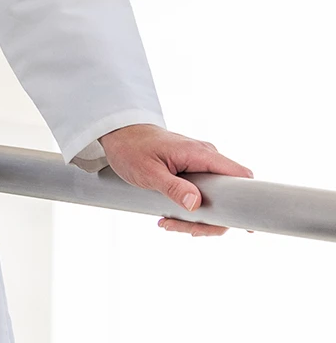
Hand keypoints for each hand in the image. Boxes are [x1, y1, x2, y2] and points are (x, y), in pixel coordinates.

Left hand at [99, 123, 251, 236]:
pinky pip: (202, 194)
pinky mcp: (192, 170)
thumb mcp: (147, 171)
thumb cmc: (130, 148)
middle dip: (210, 220)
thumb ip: (172, 187)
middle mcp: (206, 157)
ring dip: (196, 218)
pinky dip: (190, 209)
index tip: (243, 226)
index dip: (248, 201)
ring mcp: (200, 164)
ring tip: (167, 224)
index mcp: (200, 153)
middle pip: (228, 196)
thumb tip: (196, 205)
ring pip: (213, 199)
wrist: (117, 133)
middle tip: (185, 231)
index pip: (240, 176)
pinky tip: (170, 218)